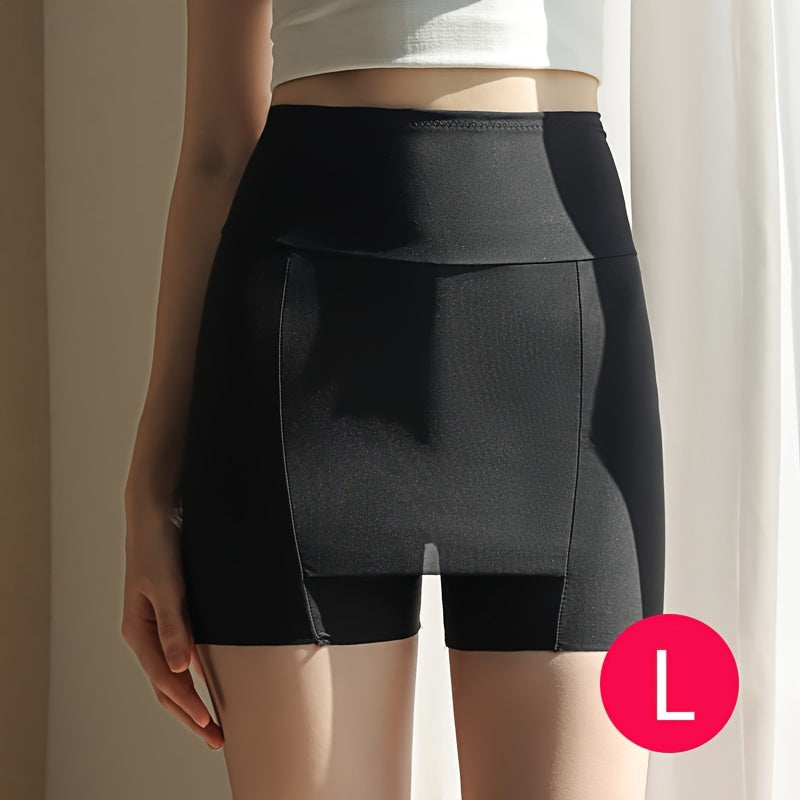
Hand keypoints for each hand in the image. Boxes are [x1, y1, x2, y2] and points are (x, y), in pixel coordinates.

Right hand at [121, 497, 223, 749]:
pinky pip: (179, 655)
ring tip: (214, 722)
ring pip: (172, 674)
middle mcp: (145, 634)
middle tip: (217, 738)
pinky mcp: (171, 615)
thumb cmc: (159, 545)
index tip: (209, 723)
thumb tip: (182, 667)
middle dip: (190, 714)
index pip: (164, 679)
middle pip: (166, 685)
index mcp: (138, 630)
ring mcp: (156, 626)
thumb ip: (174, 625)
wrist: (156, 513)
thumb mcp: (168, 584)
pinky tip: (210, 683)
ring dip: (192, 700)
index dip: (187, 704)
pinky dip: (194, 676)